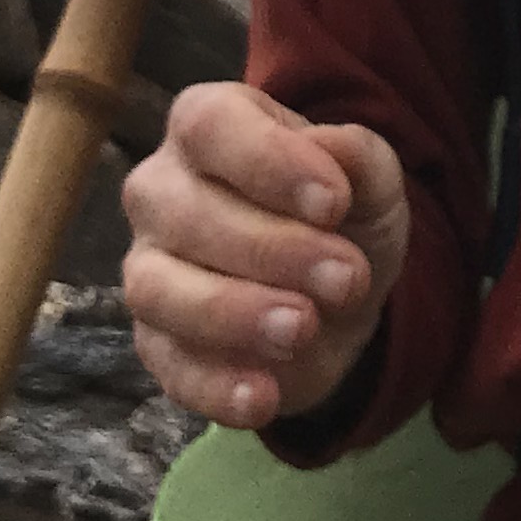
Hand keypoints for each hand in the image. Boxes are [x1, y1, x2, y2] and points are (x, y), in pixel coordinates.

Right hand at [122, 83, 409, 429]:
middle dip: (274, 249)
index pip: (209, 124)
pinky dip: (216, 385)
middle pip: (187, 212)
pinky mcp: (155, 342)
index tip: (334, 202)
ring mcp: (148, 269)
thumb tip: (335, 149)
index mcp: (208, 126)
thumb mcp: (373, 184)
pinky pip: (168, 366)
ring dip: (234, 313)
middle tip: (347, 278)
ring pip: (158, 289)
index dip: (268, 160)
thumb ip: (361, 158)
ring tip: (303, 328)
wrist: (339, 300)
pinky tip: (264, 395)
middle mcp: (161, 191)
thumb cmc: (342, 218)